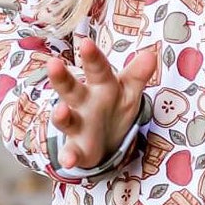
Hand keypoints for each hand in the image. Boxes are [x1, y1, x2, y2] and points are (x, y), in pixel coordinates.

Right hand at [46, 39, 158, 169]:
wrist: (106, 140)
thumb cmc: (116, 106)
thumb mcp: (130, 90)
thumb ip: (138, 74)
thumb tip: (151, 54)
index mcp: (100, 85)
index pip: (97, 69)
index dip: (92, 57)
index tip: (86, 43)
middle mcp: (84, 103)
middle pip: (71, 88)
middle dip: (62, 78)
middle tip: (53, 64)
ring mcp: (78, 125)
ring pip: (66, 119)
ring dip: (61, 116)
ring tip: (61, 111)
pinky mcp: (78, 149)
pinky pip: (72, 153)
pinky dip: (69, 156)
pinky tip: (67, 160)